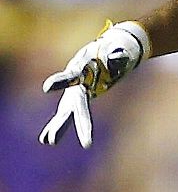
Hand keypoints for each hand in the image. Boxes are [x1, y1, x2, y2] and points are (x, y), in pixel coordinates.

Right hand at [39, 21, 149, 147]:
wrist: (109, 50)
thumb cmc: (115, 50)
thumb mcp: (118, 50)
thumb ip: (118, 55)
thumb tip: (119, 57)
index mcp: (83, 68)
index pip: (72, 76)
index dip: (60, 81)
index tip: (47, 88)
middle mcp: (75, 82)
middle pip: (72, 105)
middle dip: (66, 122)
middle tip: (53, 141)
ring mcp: (75, 92)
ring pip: (66, 112)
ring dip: (58, 127)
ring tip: (49, 141)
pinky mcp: (77, 98)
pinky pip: (68, 114)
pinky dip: (57, 125)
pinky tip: (45, 139)